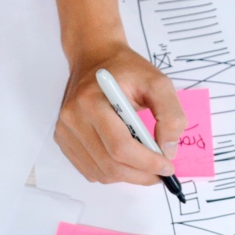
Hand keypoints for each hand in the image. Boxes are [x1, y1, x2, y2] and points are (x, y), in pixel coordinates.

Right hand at [54, 43, 185, 184]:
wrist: (95, 57)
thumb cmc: (126, 69)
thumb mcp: (158, 82)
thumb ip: (171, 114)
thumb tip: (168, 151)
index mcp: (91, 101)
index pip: (120, 146)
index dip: (147, 162)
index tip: (167, 166)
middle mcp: (72, 118)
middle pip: (110, 165)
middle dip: (141, 175)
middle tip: (161, 172)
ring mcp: (64, 131)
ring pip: (100, 173)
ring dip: (128, 176)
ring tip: (146, 165)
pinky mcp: (63, 139)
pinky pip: (90, 170)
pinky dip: (112, 172)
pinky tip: (126, 160)